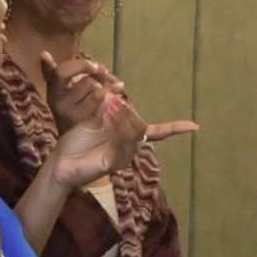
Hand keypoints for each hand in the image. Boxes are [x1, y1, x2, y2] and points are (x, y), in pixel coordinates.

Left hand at [39, 55, 197, 186]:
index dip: (176, 129)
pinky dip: (114, 126)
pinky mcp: (113, 164)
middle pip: (141, 124)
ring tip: (107, 106)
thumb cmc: (76, 141)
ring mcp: (124, 158)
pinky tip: (105, 116)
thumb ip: (108, 107)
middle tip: (110, 99)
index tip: (195, 126)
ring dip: (121, 115)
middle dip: (127, 109)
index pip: (158, 134)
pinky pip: (121, 141)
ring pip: (133, 131)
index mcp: (129, 138)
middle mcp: (130, 150)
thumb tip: (117, 93)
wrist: (61, 163)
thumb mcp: (93, 119)